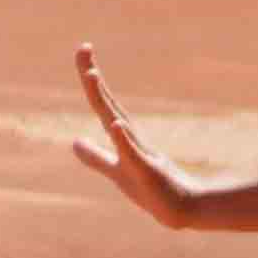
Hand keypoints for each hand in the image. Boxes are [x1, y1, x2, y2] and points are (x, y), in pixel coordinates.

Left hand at [70, 46, 200, 228]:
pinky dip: (124, 140)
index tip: (82, 51)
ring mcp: (140, 153)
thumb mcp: (116, 171)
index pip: (102, 102)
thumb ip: (95, 157)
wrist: (183, 209)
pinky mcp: (148, 172)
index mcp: (122, 136)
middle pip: (106, 103)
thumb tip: (74, 142)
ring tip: (91, 76)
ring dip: (103, 100)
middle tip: (82, 48)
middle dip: (92, 78)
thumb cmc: (152, 189)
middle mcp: (130, 138)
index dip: (90, 79)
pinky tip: (116, 125)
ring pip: (118, 122)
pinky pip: (134, 155)